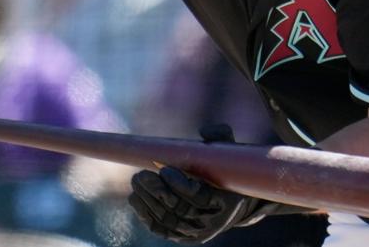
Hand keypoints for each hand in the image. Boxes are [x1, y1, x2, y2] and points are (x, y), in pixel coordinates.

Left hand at [128, 124, 277, 243]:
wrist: (233, 203)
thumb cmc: (227, 172)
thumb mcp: (230, 152)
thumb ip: (220, 138)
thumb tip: (204, 132)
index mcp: (225, 202)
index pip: (198, 198)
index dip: (179, 185)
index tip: (164, 169)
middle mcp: (210, 223)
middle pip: (179, 210)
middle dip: (157, 192)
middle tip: (141, 175)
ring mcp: (195, 232)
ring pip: (167, 220)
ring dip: (147, 201)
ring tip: (136, 182)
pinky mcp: (182, 236)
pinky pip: (161, 229)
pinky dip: (146, 215)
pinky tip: (135, 199)